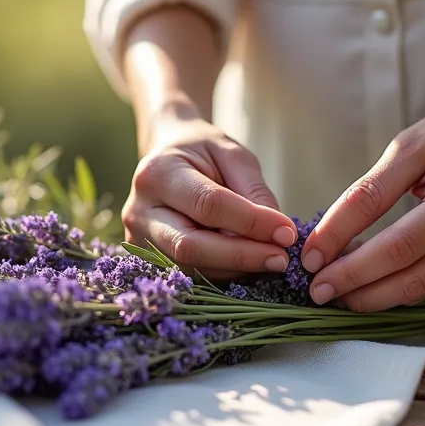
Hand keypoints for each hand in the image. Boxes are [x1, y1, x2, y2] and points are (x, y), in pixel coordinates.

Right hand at [122, 112, 299, 276]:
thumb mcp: (232, 155)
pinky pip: (190, 274)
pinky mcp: (147, 259)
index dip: (250, 222)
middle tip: (281, 258)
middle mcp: (140, 210)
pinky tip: (247, 262)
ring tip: (270, 257)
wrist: (167, 156)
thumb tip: (278, 233)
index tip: (287, 232)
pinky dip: (223, 272)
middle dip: (242, 256)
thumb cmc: (202, 151)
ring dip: (236, 268)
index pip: (208, 205)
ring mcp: (138, 239)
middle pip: (192, 246)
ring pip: (192, 267)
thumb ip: (254, 190)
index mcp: (158, 173)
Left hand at [300, 83, 424, 310]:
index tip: (310, 262)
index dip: (348, 257)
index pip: (395, 242)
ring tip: (336, 289)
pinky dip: (397, 289)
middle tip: (316, 289)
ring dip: (373, 296)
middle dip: (357, 287)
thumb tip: (325, 240)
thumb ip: (368, 192)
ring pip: (421, 291)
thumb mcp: (409, 147)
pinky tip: (368, 281)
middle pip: (409, 276)